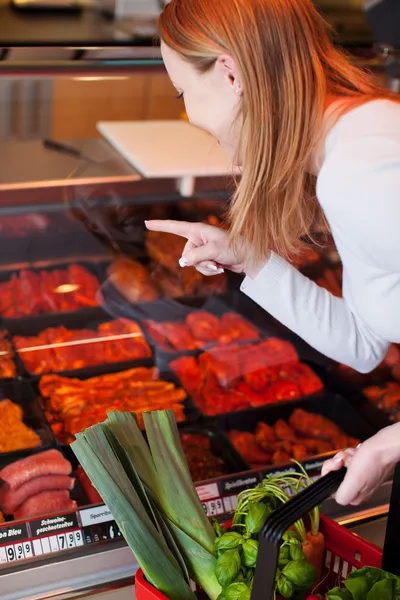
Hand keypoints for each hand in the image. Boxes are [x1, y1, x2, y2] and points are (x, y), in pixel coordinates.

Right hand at [145, 219, 263, 276]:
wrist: (249, 257)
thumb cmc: (234, 248)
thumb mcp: (213, 251)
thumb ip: (196, 256)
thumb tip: (182, 262)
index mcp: (197, 230)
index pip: (175, 226)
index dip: (160, 226)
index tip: (146, 224)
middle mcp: (198, 238)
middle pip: (186, 254)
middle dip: (199, 262)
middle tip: (214, 261)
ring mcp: (203, 249)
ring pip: (193, 264)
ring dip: (206, 268)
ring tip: (219, 264)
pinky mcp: (208, 258)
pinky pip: (201, 268)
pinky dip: (210, 270)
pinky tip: (221, 267)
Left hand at [321, 424, 399, 505]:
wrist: (384, 447)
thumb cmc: (372, 460)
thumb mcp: (354, 481)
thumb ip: (344, 495)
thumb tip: (338, 500)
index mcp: (355, 496)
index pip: (332, 488)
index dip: (330, 474)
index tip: (336, 466)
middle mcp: (357, 488)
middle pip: (335, 475)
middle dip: (337, 463)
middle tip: (344, 460)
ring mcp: (360, 476)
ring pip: (341, 465)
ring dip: (344, 457)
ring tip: (353, 456)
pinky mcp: (362, 466)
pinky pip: (349, 459)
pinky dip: (350, 454)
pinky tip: (357, 453)